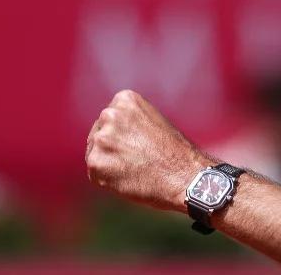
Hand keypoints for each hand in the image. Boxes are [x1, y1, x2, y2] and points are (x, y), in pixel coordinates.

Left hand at [85, 89, 213, 211]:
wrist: (185, 177)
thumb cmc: (174, 153)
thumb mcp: (152, 121)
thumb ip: (128, 121)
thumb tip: (106, 132)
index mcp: (124, 99)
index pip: (110, 120)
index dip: (123, 137)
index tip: (139, 146)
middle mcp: (109, 114)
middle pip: (99, 134)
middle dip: (112, 149)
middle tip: (136, 161)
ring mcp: (101, 138)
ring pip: (95, 154)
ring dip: (109, 164)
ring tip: (135, 170)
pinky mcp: (96, 161)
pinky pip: (95, 173)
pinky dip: (108, 181)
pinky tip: (128, 180)